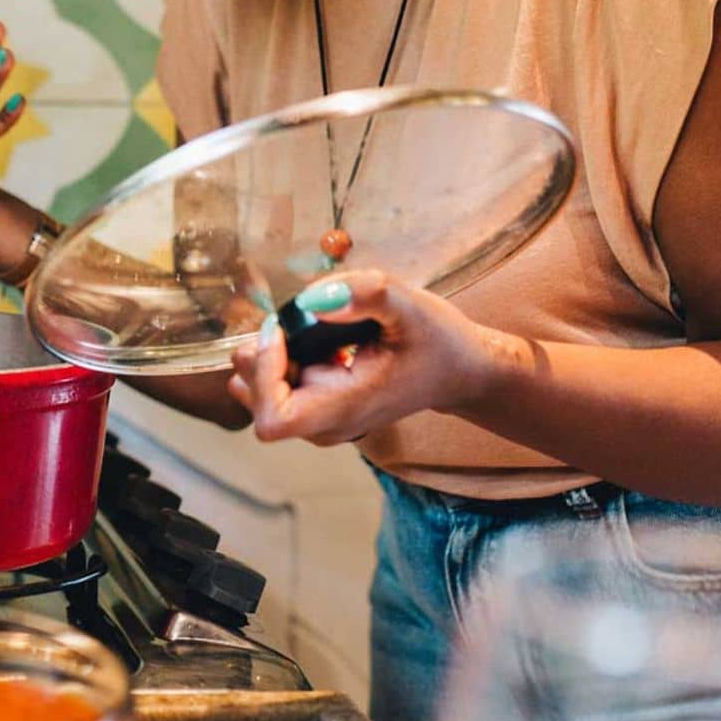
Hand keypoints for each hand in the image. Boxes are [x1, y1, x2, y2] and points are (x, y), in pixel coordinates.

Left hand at [226, 270, 509, 445]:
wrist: (461, 371)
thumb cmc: (438, 341)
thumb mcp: (411, 306)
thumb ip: (366, 295)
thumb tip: (313, 297)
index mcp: (346, 409)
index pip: (274, 417)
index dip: (264, 374)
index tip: (283, 331)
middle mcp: (328, 425)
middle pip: (259, 406)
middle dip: (261, 359)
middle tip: (286, 320)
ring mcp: (323, 421)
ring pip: (261, 398)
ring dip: (266, 359)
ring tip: (295, 327)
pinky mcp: (320, 407)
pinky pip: (276, 390)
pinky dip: (275, 361)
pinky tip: (300, 337)